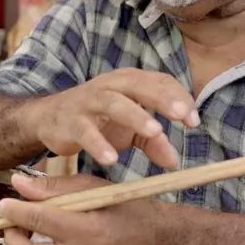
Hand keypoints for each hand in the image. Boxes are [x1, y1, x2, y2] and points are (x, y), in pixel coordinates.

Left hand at [0, 173, 160, 244]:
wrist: (156, 238)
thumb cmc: (125, 206)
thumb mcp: (92, 188)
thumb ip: (54, 188)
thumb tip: (17, 185)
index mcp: (88, 229)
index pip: (38, 220)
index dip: (14, 211)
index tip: (3, 204)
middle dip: (12, 240)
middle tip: (11, 225)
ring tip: (30, 237)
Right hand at [22, 68, 197, 168]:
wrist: (50, 118)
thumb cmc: (98, 119)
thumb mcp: (128, 130)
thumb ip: (152, 142)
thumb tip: (174, 162)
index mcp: (128, 82)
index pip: (159, 82)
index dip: (178, 98)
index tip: (193, 121)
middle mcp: (110, 86)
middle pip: (138, 86)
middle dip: (161, 98)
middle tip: (181, 115)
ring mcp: (88, 101)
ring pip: (113, 103)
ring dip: (135, 116)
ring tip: (155, 131)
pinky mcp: (70, 121)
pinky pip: (85, 130)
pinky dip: (98, 143)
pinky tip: (111, 158)